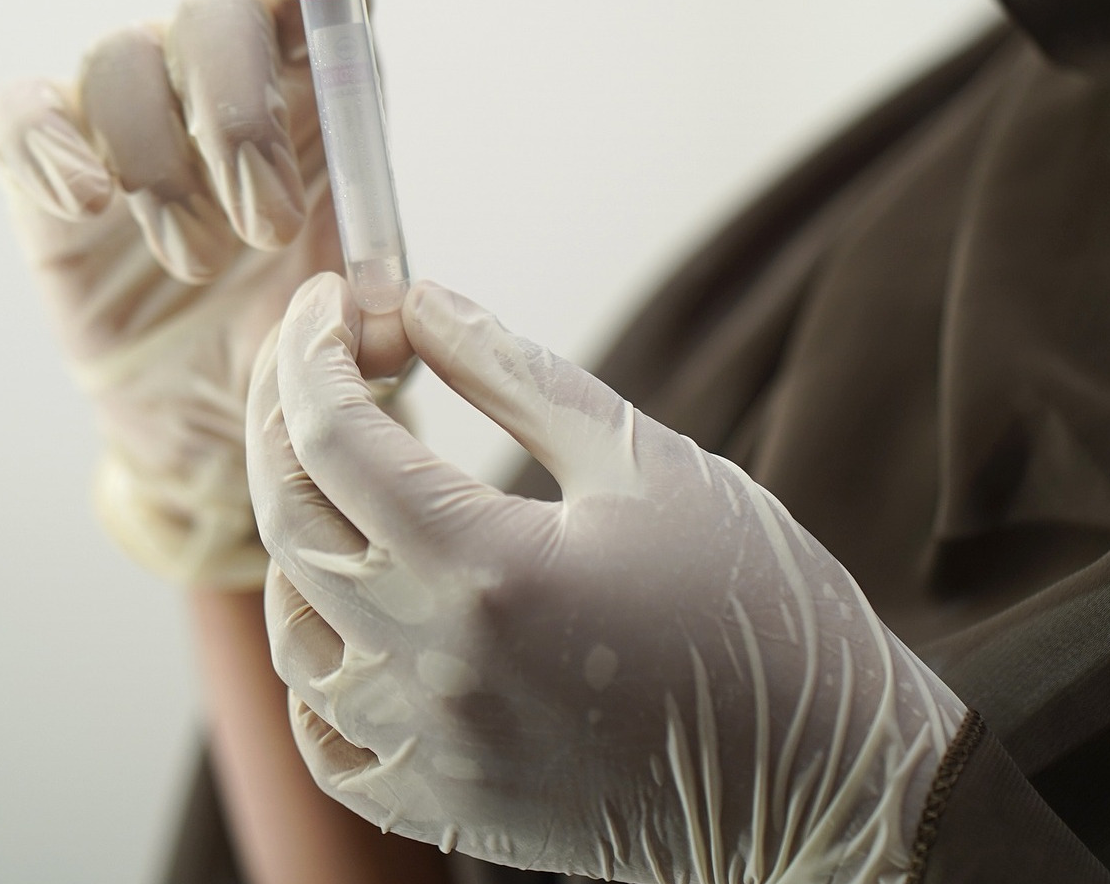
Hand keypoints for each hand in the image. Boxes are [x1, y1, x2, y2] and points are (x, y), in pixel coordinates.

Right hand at [0, 0, 391, 587]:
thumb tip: (370, 311)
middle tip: (263, 228)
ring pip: (121, 61)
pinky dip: (51, 145)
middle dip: (239, 120)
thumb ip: (376, 316)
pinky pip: (25, 114)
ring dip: (162, 167)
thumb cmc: (296, 356)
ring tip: (196, 263)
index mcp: (314, 98)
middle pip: (212, 15)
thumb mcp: (359, 343)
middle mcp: (220, 85)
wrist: (214, 433)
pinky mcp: (46, 169)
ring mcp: (127, 119)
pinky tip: (89, 203)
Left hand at [248, 275, 967, 879]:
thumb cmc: (757, 611)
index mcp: (488, 569)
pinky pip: (322, 740)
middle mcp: (435, 668)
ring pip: (291, 631)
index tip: (329, 301)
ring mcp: (430, 751)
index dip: (312, 351)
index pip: (333, 436)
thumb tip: (420, 301)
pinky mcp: (444, 808)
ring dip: (294, 537)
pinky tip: (347, 615)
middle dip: (281, 419)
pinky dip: (314, 666)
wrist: (828, 780)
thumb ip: (518, 376)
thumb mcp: (649, 464)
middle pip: (290, 520)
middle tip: (313, 360)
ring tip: (340, 480)